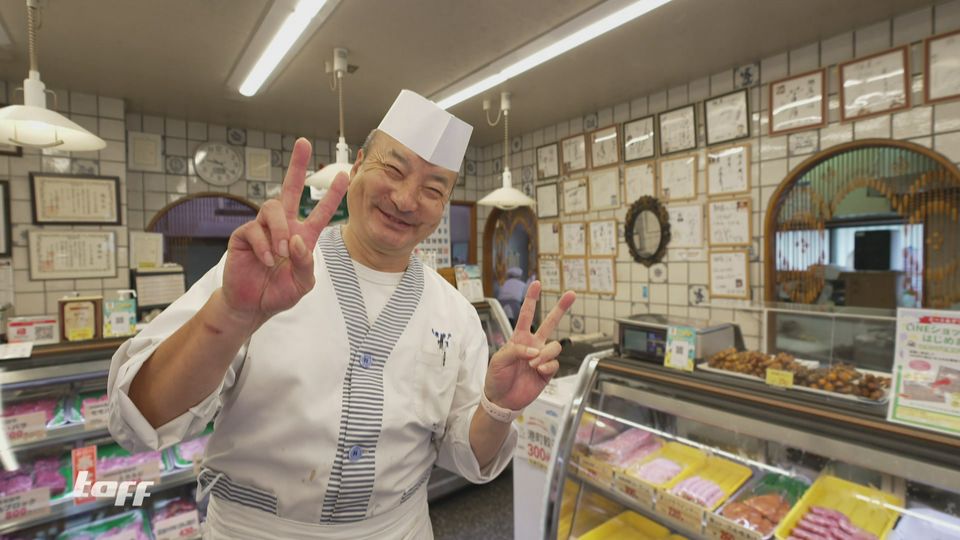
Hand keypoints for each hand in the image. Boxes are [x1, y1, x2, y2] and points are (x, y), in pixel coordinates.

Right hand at [221, 138, 347, 327]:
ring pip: (273, 208)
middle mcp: (283, 227)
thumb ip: (306, 264)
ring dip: (280, 230)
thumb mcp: (302, 283)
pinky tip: (266, 261)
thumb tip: (297, 240)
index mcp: (303, 236)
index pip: (320, 212)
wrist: (252, 305)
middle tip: (302, 143)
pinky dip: (264, 246)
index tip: (345, 174)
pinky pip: (254, 229)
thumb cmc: (279, 292)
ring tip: (280, 253)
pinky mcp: (244, 235)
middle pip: (290, 189)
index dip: (333, 195)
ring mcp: (262, 229)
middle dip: (297, 165)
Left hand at [484, 282, 575, 410]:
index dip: (531, 299)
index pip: (526, 315)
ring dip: (544, 354)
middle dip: (561, 308)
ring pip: (554, 346)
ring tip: (532, 364)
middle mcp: (533, 345)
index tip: (536, 283)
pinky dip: (546, 366)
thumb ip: (516, 350)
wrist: (501, 399)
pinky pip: (554, 364)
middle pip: (550, 323)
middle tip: (571, 293)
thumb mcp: (499, 359)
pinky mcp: (547, 372)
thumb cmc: (496, 377)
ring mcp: (542, 358)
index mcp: (519, 338)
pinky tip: (537, 371)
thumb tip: (535, 351)